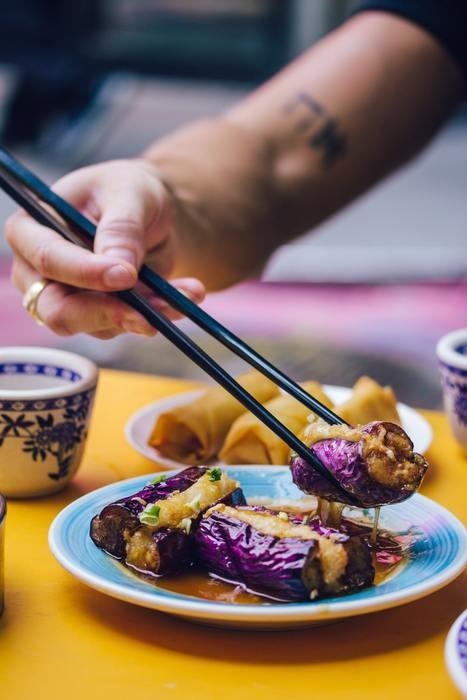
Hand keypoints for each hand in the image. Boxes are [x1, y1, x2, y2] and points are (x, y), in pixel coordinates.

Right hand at [5, 159, 204, 337]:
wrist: (152, 213)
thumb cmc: (128, 191)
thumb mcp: (129, 193)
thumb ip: (122, 228)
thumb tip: (119, 270)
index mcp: (31, 230)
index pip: (49, 258)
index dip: (84, 272)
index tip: (125, 276)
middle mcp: (39, 272)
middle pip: (58, 310)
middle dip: (107, 313)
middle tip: (148, 315)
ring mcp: (66, 299)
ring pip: (95, 325)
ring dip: (143, 316)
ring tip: (187, 294)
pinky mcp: (97, 316)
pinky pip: (123, 326)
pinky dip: (158, 314)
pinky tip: (186, 297)